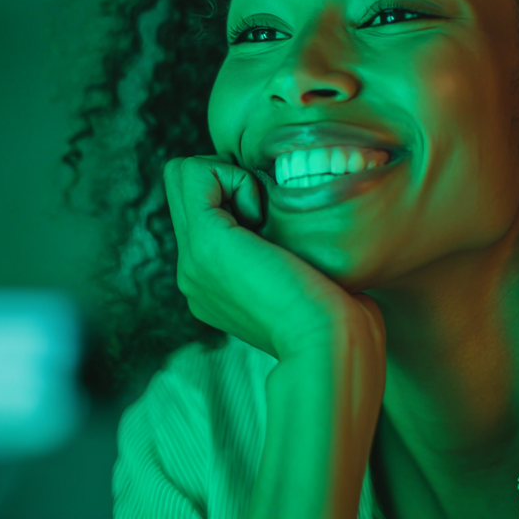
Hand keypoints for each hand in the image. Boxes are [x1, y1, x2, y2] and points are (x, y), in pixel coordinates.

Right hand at [162, 154, 385, 361]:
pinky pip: (195, 173)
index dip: (236, 193)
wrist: (328, 344)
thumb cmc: (334, 317)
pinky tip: (261, 215)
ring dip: (230, 179)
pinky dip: (233, 177)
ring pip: (184, 174)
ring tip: (263, 219)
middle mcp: (194, 273)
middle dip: (227, 179)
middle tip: (266, 213)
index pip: (200, 211)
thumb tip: (280, 224)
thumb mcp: (299, 281)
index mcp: (212, 284)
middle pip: (184, 187)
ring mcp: (192, 261)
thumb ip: (278, 256)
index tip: (275, 223)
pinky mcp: (205, 243)